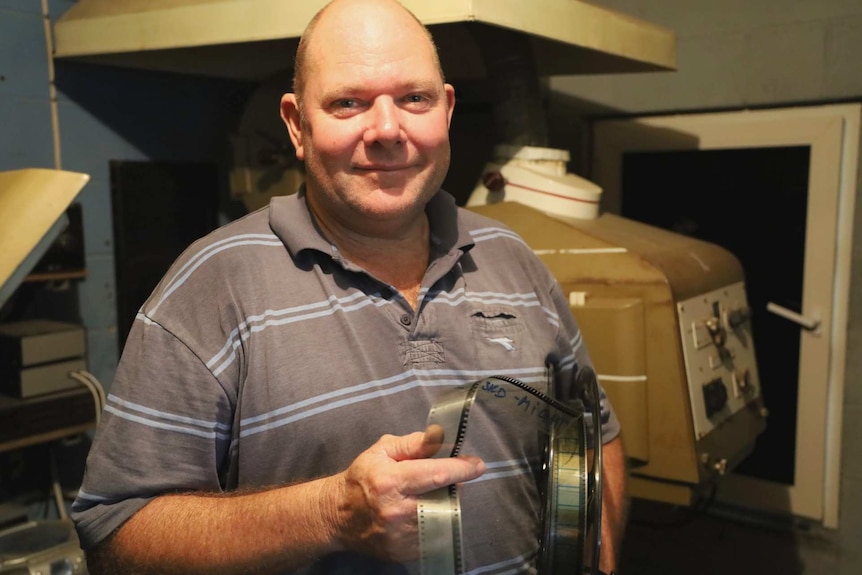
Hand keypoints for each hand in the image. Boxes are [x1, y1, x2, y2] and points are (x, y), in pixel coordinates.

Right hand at [328, 425, 485, 561]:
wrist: (336, 517)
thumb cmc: (361, 478)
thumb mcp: (381, 451)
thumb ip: (412, 444)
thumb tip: (440, 439)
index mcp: (390, 482)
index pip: (435, 474)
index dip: (461, 469)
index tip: (477, 465)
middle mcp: (397, 511)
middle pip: (444, 498)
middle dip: (453, 487)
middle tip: (446, 478)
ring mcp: (401, 536)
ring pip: (442, 518)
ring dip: (445, 505)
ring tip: (429, 496)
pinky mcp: (403, 553)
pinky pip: (434, 536)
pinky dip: (435, 522)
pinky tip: (423, 513)